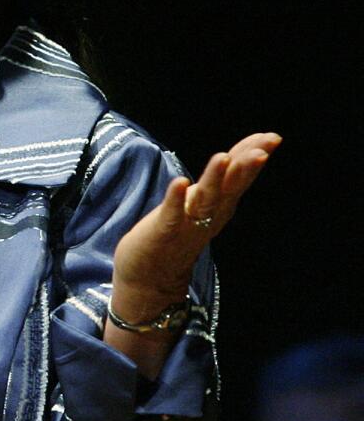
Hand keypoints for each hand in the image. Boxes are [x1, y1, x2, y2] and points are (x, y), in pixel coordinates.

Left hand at [106, 132, 280, 375]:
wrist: (148, 282)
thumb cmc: (174, 237)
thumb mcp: (201, 207)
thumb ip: (216, 185)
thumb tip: (234, 156)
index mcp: (217, 209)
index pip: (238, 178)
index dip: (252, 156)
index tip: (272, 138)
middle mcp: (207, 217)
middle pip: (230, 190)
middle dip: (245, 168)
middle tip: (264, 149)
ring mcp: (186, 226)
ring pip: (205, 201)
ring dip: (214, 179)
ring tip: (223, 157)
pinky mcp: (162, 234)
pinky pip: (171, 216)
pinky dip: (176, 200)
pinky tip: (181, 182)